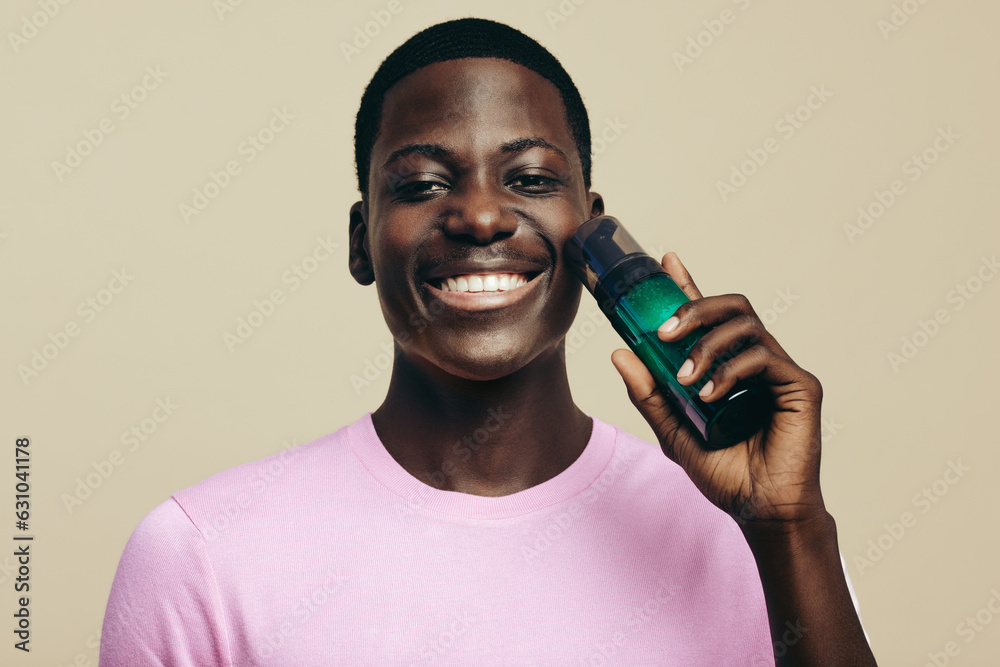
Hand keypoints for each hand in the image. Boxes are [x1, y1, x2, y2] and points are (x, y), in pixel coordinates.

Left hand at [610, 252, 826, 527]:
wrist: (759, 511)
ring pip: (746, 325)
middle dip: (695, 307)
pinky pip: (763, 357)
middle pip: (732, 306)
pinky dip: (730, 370)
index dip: (689, 285)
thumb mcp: (673, 431)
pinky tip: (709, 394)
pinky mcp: (800, 386)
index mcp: (728, 365)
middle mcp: (755, 360)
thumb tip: (619, 353)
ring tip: (685, 378)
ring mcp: (780, 370)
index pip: (709, 316)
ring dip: (707, 344)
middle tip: (664, 330)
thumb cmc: (724, 472)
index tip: (665, 262)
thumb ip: (648, 393)